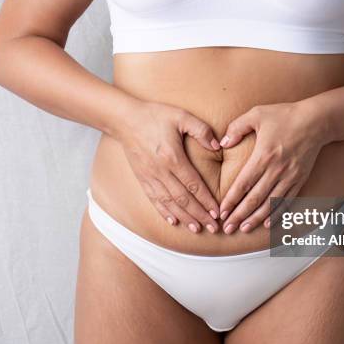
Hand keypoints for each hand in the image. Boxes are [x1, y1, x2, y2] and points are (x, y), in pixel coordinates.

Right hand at [117, 100, 220, 232]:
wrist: (124, 119)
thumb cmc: (155, 115)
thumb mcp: (181, 116)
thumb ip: (201, 130)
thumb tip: (218, 145)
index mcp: (172, 157)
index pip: (193, 185)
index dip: (206, 200)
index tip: (217, 212)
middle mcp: (161, 171)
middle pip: (183, 199)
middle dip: (199, 215)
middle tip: (213, 227)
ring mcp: (150, 177)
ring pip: (169, 203)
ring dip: (184, 218)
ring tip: (197, 229)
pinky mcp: (142, 179)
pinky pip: (154, 199)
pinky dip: (164, 212)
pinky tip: (174, 221)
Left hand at [218, 101, 330, 233]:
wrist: (317, 120)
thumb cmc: (285, 115)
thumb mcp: (257, 114)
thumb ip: (237, 127)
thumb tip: (222, 143)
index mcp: (263, 156)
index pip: (243, 184)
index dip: (231, 200)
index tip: (222, 212)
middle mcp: (276, 170)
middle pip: (254, 198)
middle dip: (239, 215)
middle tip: (227, 228)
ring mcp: (290, 177)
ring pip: (270, 203)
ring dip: (256, 218)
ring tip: (243, 229)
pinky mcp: (300, 179)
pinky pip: (287, 201)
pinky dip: (277, 214)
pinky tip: (268, 223)